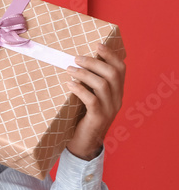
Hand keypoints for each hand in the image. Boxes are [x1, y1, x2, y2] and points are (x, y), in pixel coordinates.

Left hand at [65, 42, 126, 160]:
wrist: (84, 144)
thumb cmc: (82, 118)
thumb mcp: (90, 99)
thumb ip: (90, 85)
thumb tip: (76, 64)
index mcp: (118, 92)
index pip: (121, 69)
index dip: (111, 55)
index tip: (97, 45)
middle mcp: (117, 99)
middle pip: (112, 74)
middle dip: (94, 62)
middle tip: (77, 58)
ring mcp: (109, 109)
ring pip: (102, 85)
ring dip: (84, 74)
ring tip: (70, 69)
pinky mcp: (98, 118)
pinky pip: (92, 100)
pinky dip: (80, 89)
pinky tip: (70, 84)